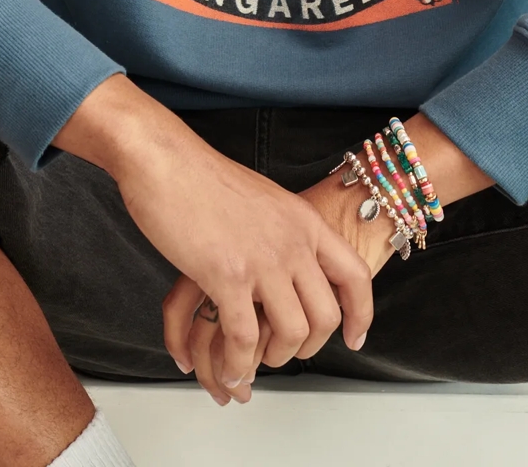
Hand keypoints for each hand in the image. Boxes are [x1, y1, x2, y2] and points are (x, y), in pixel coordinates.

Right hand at [109, 123, 372, 400]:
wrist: (168, 161)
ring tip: (254, 360)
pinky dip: (238, 361)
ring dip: (274, 357)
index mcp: (304, 221)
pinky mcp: (227, 276)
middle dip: (309, 346)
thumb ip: (283, 230)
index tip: (353, 338)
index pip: (354, 274)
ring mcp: (263, 260)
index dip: (360, 313)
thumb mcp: (264, 199)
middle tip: (286, 353)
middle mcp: (293, 242)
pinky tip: (229, 366)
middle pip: (326, 315)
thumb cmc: (203, 177)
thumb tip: (287, 259)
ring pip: (292, 333)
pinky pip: (244, 337)